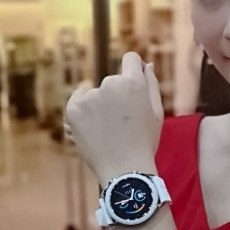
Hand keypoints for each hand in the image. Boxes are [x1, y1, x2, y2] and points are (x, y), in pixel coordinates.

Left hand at [65, 52, 163, 185]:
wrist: (124, 170)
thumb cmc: (145, 142)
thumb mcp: (156, 113)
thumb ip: (152, 84)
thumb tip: (147, 64)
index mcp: (134, 83)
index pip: (130, 59)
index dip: (133, 68)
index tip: (133, 81)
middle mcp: (111, 84)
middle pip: (114, 81)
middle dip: (118, 95)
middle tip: (123, 122)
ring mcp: (90, 96)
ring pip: (96, 93)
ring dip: (101, 105)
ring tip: (108, 130)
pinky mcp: (73, 108)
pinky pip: (78, 99)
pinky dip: (84, 110)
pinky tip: (94, 127)